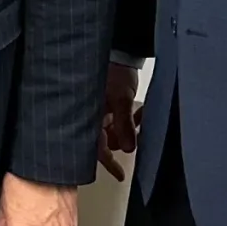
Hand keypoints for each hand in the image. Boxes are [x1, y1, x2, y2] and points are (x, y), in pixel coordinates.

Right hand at [98, 60, 141, 180]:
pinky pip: (117, 119)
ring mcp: (97, 112)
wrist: (117, 49)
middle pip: (108, 141)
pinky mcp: (104, 105)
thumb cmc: (111, 69)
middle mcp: (89, 118)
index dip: (110, 165)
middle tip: (136, 130)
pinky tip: (136, 109)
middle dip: (125, 137)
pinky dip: (128, 117)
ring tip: (139, 114)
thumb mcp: (121, 99)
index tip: (120, 175)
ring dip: (129, 126)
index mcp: (87, 119)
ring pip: (115, 131)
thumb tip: (131, 148)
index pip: (97, 150)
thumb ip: (125, 125)